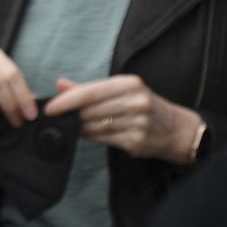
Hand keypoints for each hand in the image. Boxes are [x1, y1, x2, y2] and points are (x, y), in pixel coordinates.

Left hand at [44, 75, 201, 163]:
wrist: (176, 129)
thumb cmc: (142, 105)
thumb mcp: (120, 89)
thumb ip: (88, 88)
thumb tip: (59, 84)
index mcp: (129, 84)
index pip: (91, 92)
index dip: (67, 101)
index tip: (50, 107)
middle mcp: (135, 102)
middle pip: (90, 110)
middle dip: (71, 115)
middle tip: (57, 118)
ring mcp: (137, 124)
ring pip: (95, 127)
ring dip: (80, 127)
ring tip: (73, 124)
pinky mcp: (136, 142)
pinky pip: (103, 140)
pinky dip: (91, 136)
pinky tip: (87, 133)